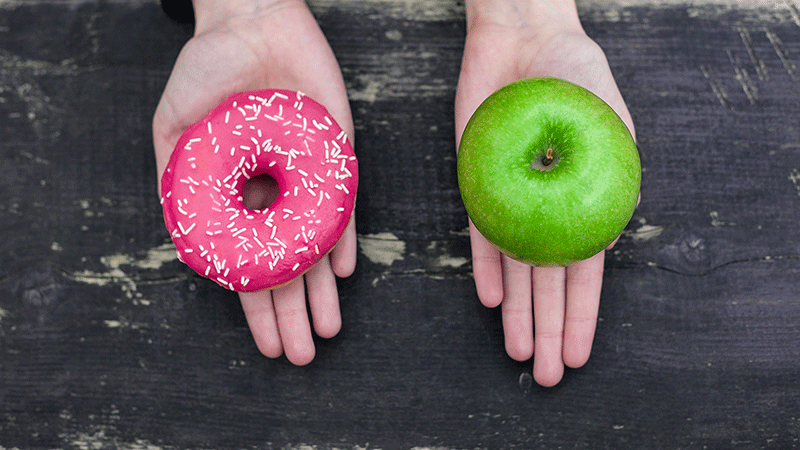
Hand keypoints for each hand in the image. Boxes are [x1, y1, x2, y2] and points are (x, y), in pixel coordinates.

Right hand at [153, 0, 355, 364]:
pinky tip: (342, 270)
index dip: (256, 306)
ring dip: (322, 290)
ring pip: (317, 246)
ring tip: (327, 330)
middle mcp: (275, 197)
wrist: (251, 23)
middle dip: (293, 312)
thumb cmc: (206, 71)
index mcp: (238, 198)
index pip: (249, 264)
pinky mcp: (337, 156)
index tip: (266, 342)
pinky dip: (343, 236)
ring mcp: (308, 179)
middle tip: (302, 353)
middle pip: (287, 267)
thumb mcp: (174, 127)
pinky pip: (343, 204)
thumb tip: (184, 238)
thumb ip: (177, 180)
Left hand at [454, 0, 635, 385]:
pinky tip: (491, 300)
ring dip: (518, 312)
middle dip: (550, 329)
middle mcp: (548, 209)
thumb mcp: (608, 124)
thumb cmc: (576, 75)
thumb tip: (604, 245)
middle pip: (549, 282)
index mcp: (587, 202)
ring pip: (516, 268)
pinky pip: (482, 233)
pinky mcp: (479, 184)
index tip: (580, 354)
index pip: (586, 273)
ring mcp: (512, 199)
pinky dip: (487, 266)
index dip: (583, 316)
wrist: (523, 38)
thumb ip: (608, 179)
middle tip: (548, 374)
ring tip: (521, 353)